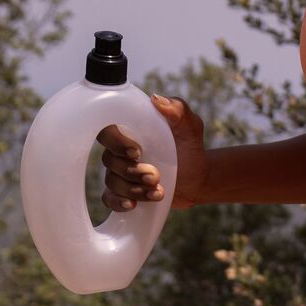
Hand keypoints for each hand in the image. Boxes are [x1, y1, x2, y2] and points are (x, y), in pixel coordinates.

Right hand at [96, 94, 207, 212]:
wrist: (198, 177)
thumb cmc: (189, 147)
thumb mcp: (190, 127)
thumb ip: (178, 110)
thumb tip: (156, 100)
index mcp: (131, 131)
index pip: (107, 130)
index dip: (116, 142)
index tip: (137, 152)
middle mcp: (120, 151)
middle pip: (108, 159)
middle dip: (131, 170)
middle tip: (155, 175)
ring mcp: (121, 172)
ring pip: (112, 181)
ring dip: (134, 189)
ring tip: (158, 191)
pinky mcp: (124, 192)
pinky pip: (109, 198)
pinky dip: (118, 202)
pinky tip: (132, 205)